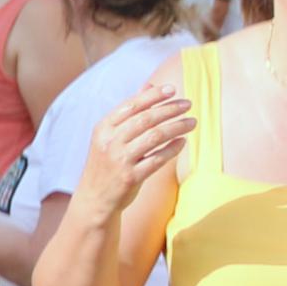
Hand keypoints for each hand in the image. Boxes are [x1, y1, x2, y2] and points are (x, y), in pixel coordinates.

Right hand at [72, 79, 192, 225]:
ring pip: (155, 136)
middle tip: (188, 104)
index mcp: (103, 128)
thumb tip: (149, 85)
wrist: (94, 199)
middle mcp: (110, 142)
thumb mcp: (110, 136)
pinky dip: (173, 149)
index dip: (153, 96)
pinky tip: (183, 142)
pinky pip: (158, 159)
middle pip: (146, 119)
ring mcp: (120, 160)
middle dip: (170, 109)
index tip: (173, 89)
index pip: (132, 105)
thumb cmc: (106, 164)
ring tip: (192, 122)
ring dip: (177, 127)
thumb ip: (130, 112)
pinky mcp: (131, 177)